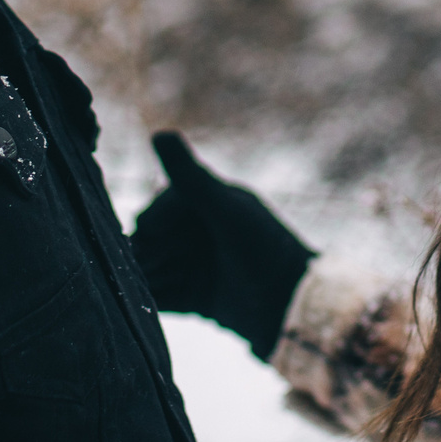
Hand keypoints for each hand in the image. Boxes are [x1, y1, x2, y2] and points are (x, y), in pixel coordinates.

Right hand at [128, 131, 315, 355]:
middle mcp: (205, 232)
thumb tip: (161, 134)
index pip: (164, 205)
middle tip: (162, 266)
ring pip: (159, 268)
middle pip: (157, 239)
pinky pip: (167, 295)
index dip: (155, 219)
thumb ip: (192, 177)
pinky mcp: (201, 298)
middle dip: (151, 252)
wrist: (292, 307)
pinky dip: (156, 299)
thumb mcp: (226, 211)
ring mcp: (202, 265)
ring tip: (159, 286)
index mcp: (213, 203)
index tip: (152, 235)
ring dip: (151, 277)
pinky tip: (149, 306)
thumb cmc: (264, 251)